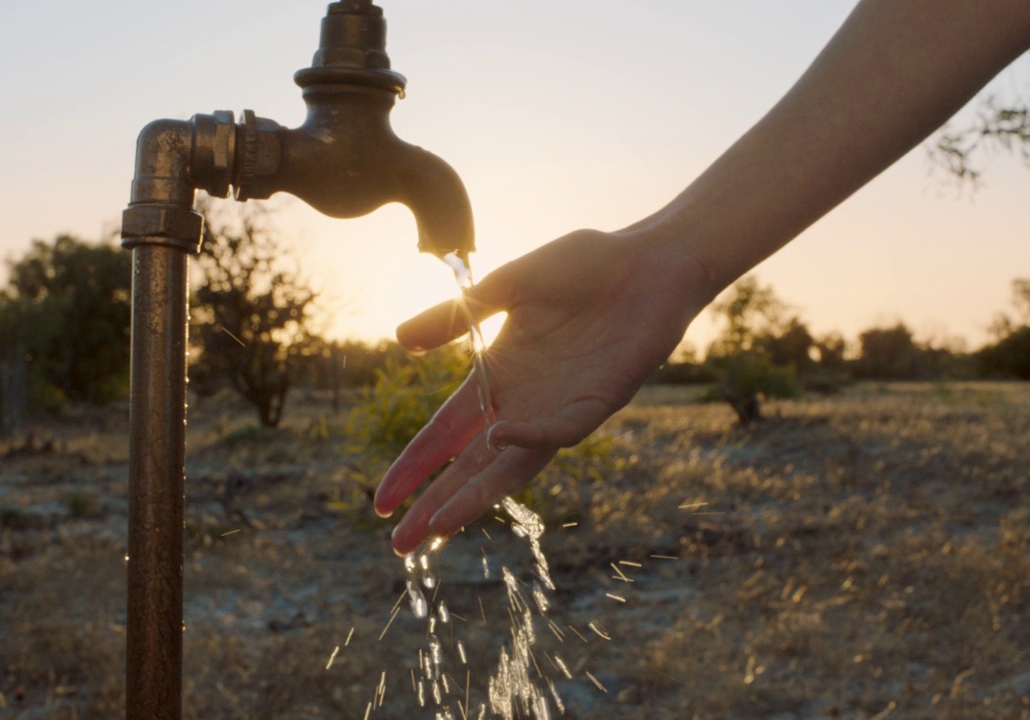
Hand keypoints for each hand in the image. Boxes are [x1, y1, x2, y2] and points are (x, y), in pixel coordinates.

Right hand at [374, 228, 714, 553]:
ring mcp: (562, 407)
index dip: (414, 468)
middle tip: (401, 546)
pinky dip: (533, 436)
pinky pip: (563, 429)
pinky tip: (500, 439)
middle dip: (436, 505)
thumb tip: (400, 340)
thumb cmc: (583, 268)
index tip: (380, 503)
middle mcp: (525, 403)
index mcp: (498, 377)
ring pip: (514, 465)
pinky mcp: (600, 401)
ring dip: (477, 494)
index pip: (445, 434)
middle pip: (472, 466)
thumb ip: (456, 318)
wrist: (649, 260)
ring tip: (439, 524)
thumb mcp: (506, 288)